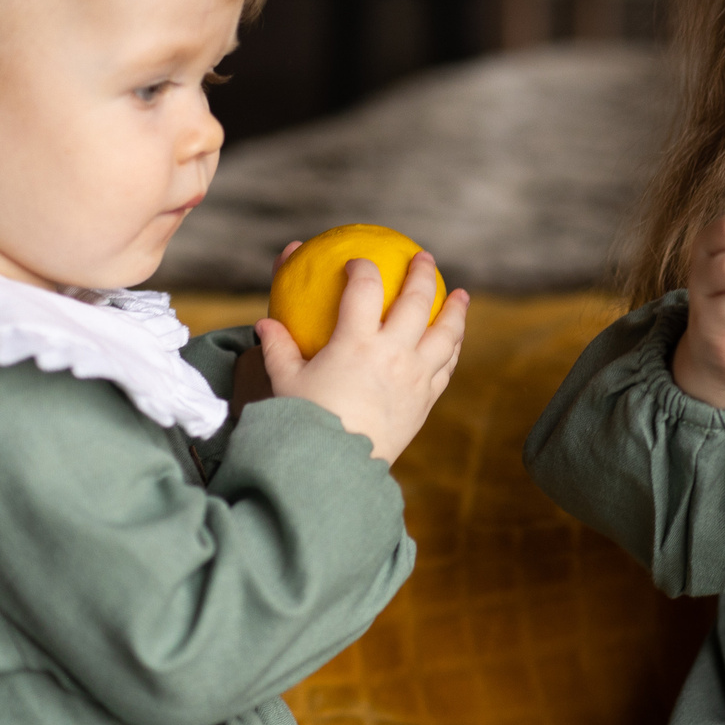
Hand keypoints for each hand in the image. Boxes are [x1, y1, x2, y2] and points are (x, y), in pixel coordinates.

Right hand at [255, 251, 467, 463]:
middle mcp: (392, 354)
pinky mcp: (425, 400)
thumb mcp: (286, 382)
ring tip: (460, 295)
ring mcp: (414, 377)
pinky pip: (446, 367)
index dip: (362, 268)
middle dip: (422, 273)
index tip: (358, 262)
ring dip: (455, 310)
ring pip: (446, 334)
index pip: (364, 288)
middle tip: (424, 257)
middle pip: (416, 301)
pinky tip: (453, 341)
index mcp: (356, 343)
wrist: (336, 467)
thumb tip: (264, 324)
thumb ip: (277, 348)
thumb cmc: (305, 422)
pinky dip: (452, 348)